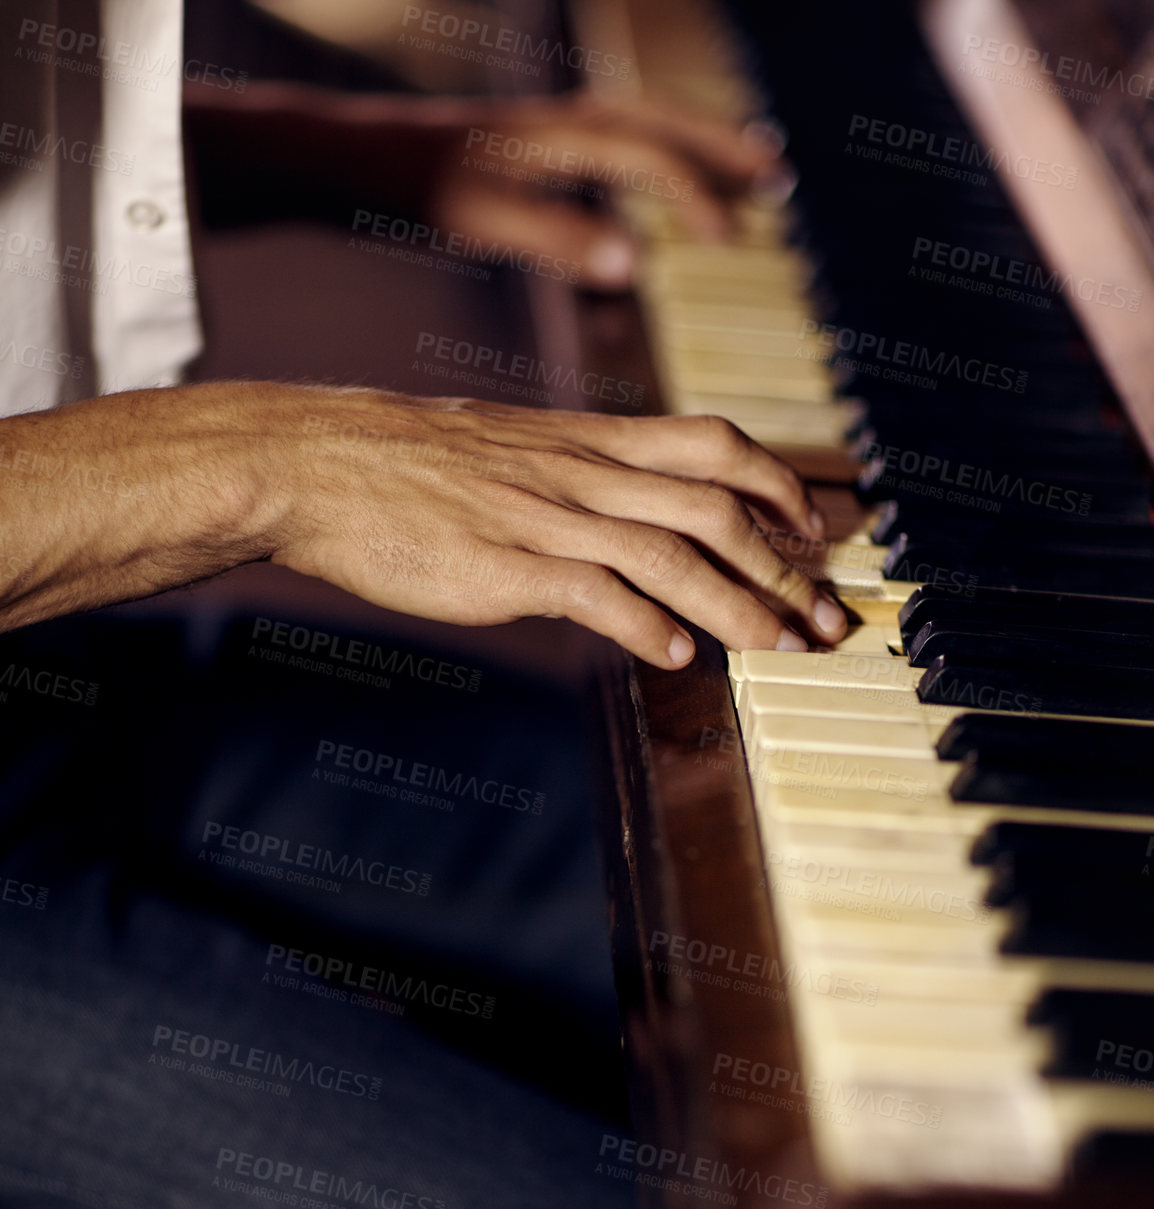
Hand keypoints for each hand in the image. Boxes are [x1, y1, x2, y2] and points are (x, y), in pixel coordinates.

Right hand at [272, 386, 845, 664]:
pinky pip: (599, 593)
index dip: (779, 486)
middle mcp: (581, 471)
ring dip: (741, 604)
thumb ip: (572, 475)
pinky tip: (679, 658)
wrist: (318, 464)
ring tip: (780, 647)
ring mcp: (547, 516)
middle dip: (786, 565)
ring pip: (675, 552)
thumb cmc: (403, 465)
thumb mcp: (506, 448)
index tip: (816, 530)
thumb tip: (620, 513)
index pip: (713, 446)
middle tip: (826, 617)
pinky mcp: (508, 566)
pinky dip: (649, 626)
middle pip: (717, 506)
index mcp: (586, 440)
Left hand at [426, 91, 789, 289]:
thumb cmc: (409, 188)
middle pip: (664, 124)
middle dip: (723, 149)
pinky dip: (651, 161)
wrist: (347, 153)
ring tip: (744, 172)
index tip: (733, 241)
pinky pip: (613, 145)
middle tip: (780, 176)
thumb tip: (636, 266)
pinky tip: (658, 192)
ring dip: (695, 148)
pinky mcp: (529, 143)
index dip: (697, 198)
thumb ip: (556, 241)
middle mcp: (562, 118)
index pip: (651, 159)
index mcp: (560, 134)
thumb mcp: (479, 219)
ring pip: (643, 128)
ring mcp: (547, 127)